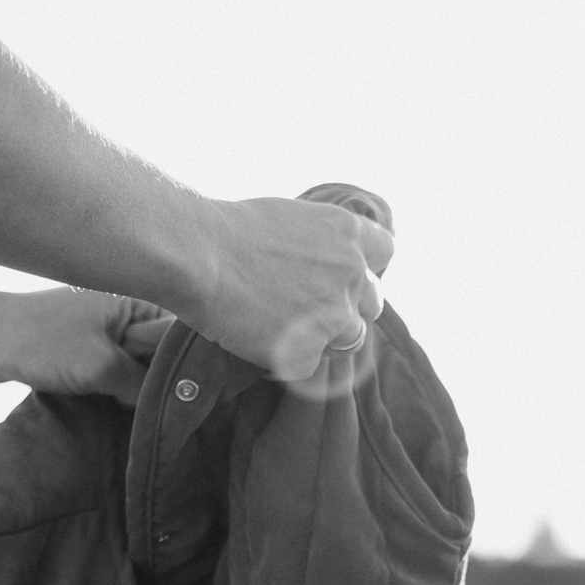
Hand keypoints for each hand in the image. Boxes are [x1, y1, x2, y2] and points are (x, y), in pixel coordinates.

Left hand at [0, 283, 172, 399]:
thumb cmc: (41, 343)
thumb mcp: (101, 366)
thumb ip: (141, 384)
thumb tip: (168, 404)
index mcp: (133, 301)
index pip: (179, 334)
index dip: (188, 365)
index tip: (199, 396)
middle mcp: (122, 312)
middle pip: (158, 353)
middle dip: (161, 380)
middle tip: (176, 414)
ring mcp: (101, 332)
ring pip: (134, 367)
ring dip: (136, 389)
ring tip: (150, 414)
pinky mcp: (82, 351)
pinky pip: (112, 373)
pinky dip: (116, 389)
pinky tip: (123, 408)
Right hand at [197, 194, 393, 387]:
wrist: (200, 257)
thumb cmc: (228, 231)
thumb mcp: (288, 219)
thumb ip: (316, 243)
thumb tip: (316, 263)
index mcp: (347, 233)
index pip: (384, 251)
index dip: (364, 266)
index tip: (344, 276)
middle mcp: (352, 273)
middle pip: (372, 302)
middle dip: (346, 307)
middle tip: (307, 309)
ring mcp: (335, 316)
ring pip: (350, 339)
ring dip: (322, 337)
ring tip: (280, 328)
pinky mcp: (309, 352)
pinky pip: (308, 365)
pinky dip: (285, 359)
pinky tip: (255, 342)